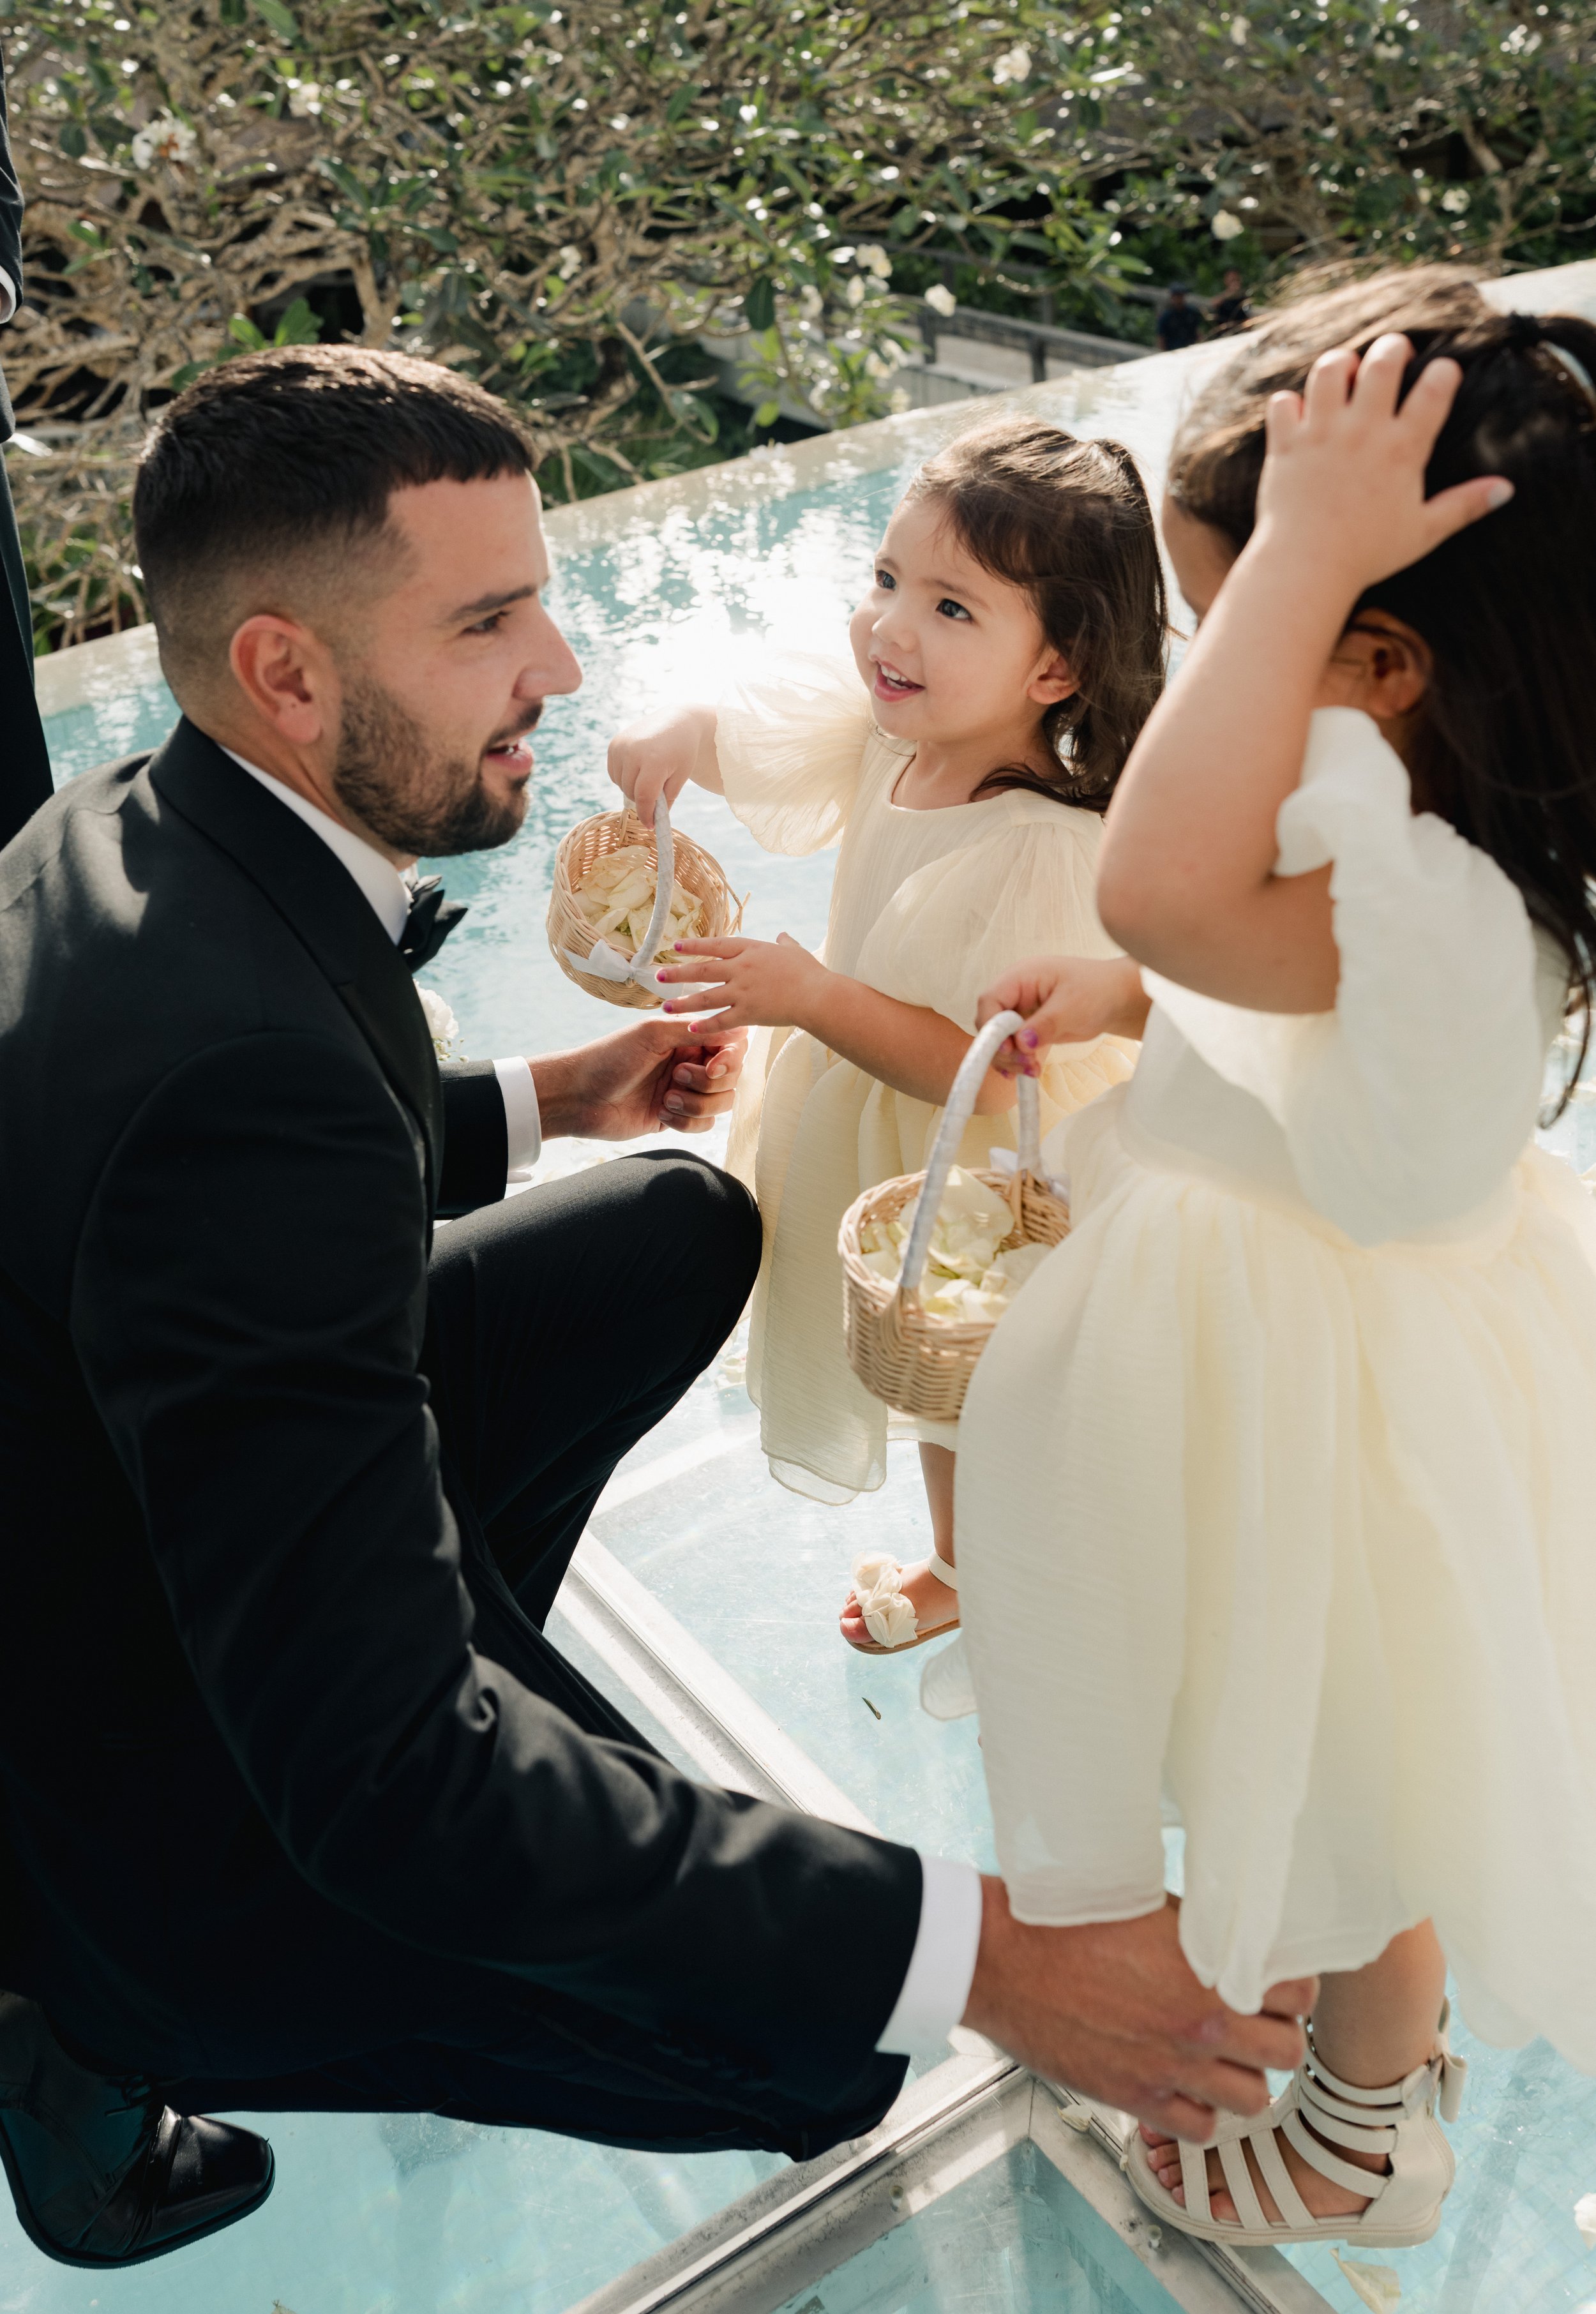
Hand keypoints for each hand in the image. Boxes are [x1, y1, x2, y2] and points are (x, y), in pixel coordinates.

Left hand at [531, 1017, 745, 1140]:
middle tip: (677, 1078)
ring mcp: (685, 1091)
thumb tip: (738, 1028)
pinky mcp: (676, 1117)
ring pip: (722, 1103)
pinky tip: (659, 1114)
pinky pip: (704, 1125)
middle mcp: (690, 1062)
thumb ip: (696, 1029)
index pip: (732, 1045)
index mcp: (686, 1037)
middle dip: (708, 1083)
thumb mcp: (653, 1034)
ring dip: (697, 1104)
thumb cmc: (610, 1058)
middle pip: (731, 1077)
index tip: (713, 1066)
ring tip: (666, 1099)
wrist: (579, 1097)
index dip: (731, 1058)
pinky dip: (685, 1122)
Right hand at [607, 703, 717, 823]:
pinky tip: (638, 769)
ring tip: (649, 777)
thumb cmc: (683, 750)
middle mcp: (633, 752)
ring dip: (632, 789)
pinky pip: (614, 773)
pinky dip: (624, 778)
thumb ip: (667, 799)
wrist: (677, 721)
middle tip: (657, 794)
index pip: (644, 797)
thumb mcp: (681, 776)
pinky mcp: (613, 744)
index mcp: (653, 760)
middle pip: (631, 792)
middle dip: (643, 800)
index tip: (650, 825)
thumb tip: (653, 819)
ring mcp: (620, 746)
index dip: (646, 814)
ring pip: (620, 784)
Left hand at [656, 932, 827, 1031]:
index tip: (675, 946)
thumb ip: (785, 943)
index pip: (715, 945)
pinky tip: (690, 1027)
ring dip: (683, 1002)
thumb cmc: (810, 973)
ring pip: (705, 997)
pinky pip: (721, 1020)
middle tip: (657, 975)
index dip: (694, 946)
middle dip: (678, 973)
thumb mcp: (795, 951)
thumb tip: (783, 936)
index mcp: (751, 950)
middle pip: (702, 970)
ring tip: (664, 1005)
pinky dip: (705, 1025)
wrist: (818, 996)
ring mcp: (743, 991)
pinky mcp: (749, 1013)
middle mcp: (742, 969)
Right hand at [963, 1887, 1314, 2142]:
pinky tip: (1185, 2082)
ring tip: (1220, 2055)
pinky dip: (1202, 2111)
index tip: (1276, 1984)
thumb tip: (1238, 1944)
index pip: (1300, 1995)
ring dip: (1244, 2076)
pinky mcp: (1137, 2098)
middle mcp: (1200, 2027)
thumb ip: (1203, 1933)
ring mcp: (1170, 2069)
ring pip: (1253, 2099)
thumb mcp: (1150, 1908)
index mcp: (1208, 1971)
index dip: (1291, 1988)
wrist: (1003, 1959)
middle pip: (1287, 2052)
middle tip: (1253, 2020)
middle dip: (1275, 2034)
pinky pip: (1201, 2129)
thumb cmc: (1065, 1922)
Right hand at [976, 955, 1148, 1073]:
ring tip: (1032, 1070)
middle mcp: (1015, 993)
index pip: (990, 1001)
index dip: (992, 1027)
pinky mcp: (1028, 1027)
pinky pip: (1013, 1046)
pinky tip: (1028, 1072)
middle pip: (990, 1023)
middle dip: (1002, 1048)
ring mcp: (1020, 1011)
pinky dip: (1017, 1060)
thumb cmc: (1098, 990)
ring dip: (1011, 1059)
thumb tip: (1021, 1042)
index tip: (1008, 1048)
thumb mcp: (1072, 1007)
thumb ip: (1045, 1024)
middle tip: (1025, 1064)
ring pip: (999, 1039)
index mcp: (1021, 977)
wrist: (1117, 998)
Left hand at [1254, 332, 1511, 595]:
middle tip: (1394, 355)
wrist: (1306, 569)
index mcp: (1402, 450)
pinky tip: (1301, 413)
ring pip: (1329, 370)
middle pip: (1382, 362)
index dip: (1444, 371)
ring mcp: (1321, 435)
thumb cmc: (1367, 554)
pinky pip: (1283, 402)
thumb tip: (1506, 490)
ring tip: (1346, 373)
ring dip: (1339, 363)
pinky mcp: (1286, 445)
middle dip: (1392, 347)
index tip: (1442, 374)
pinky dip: (1290, 402)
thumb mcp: (1423, 532)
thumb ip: (1464, 506)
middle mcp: (1362, 432)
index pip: (1434, 389)